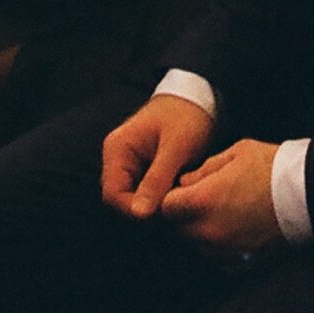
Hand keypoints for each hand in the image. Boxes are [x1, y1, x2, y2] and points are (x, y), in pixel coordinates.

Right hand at [102, 95, 213, 219]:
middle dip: (146, 210)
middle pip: (121, 200)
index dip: (134, 211)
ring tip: (179, 201)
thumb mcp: (176, 147)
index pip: (113, 195)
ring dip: (155, 205)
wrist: (200, 98)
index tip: (163, 215)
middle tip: (175, 210)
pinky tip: (179, 196)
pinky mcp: (143, 171)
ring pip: (134, 200)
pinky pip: (146, 194)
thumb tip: (139, 215)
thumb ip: (157, 179)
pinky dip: (161, 199)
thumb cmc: (188, 115)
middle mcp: (117, 158)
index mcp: (118, 149)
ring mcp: (129, 165)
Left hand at [161, 140, 281, 257]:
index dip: (171, 198)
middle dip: (183, 216)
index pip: (165, 208)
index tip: (182, 191)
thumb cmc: (272, 167)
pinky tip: (236, 230)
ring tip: (223, 213)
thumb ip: (205, 168)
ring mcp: (225, 251)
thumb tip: (185, 182)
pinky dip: (221, 247)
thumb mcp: (236, 153)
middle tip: (202, 201)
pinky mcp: (242, 264)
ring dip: (201, 232)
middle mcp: (208, 232)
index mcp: (202, 201)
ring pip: (197, 246)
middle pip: (178, 230)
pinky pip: (219, 259)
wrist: (310, 194)